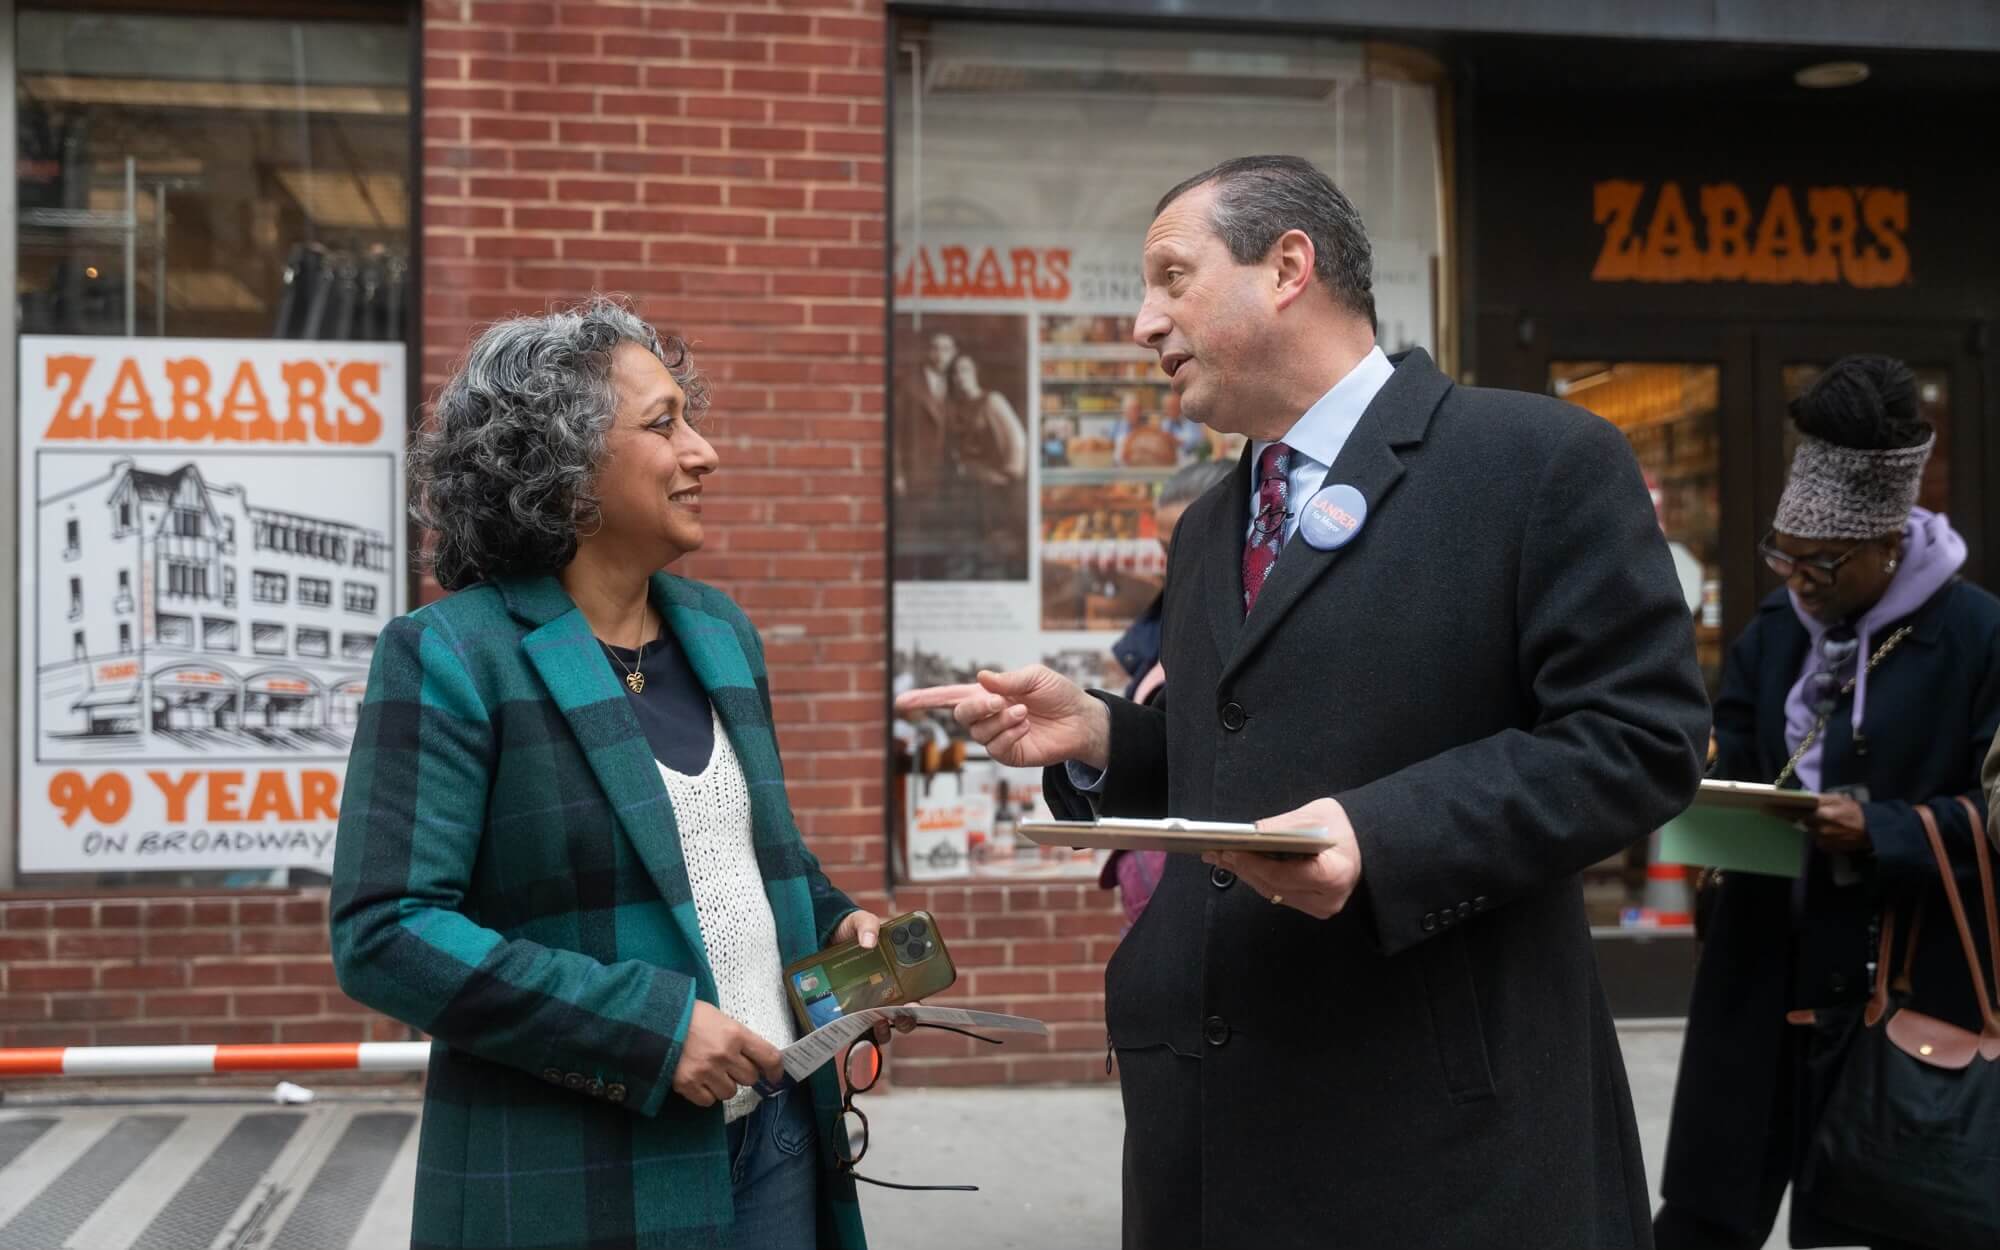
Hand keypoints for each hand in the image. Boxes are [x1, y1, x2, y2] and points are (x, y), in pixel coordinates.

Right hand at [672, 1001, 782, 1106]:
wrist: (655, 1020)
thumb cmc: (690, 1016)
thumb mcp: (720, 1019)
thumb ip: (738, 1038)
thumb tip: (755, 1059)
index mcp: (736, 1034)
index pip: (769, 1057)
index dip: (776, 1070)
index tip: (775, 1077)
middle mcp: (725, 1054)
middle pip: (750, 1078)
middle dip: (743, 1074)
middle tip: (730, 1066)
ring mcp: (706, 1071)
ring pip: (730, 1092)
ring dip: (724, 1085)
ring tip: (711, 1072)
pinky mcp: (688, 1084)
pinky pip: (708, 1101)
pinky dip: (705, 1094)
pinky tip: (698, 1080)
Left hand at [828, 911, 919, 1044]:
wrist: (821, 937)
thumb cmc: (848, 929)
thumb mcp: (859, 921)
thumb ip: (867, 925)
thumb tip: (869, 941)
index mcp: (897, 967)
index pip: (917, 987)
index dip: (920, 996)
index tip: (916, 1001)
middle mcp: (887, 987)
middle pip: (905, 1011)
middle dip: (907, 1018)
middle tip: (901, 1015)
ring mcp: (868, 1000)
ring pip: (884, 1023)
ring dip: (886, 1029)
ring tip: (878, 1024)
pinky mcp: (849, 1008)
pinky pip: (858, 1026)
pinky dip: (860, 1032)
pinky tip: (855, 1028)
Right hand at [892, 666, 1111, 769]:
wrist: (1080, 720)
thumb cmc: (1058, 694)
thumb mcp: (1035, 676)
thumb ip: (1008, 679)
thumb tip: (982, 678)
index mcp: (986, 694)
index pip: (948, 697)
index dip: (924, 699)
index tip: (901, 702)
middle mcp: (986, 716)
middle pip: (960, 715)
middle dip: (977, 708)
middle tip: (1002, 701)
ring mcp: (996, 737)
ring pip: (979, 733)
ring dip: (1001, 720)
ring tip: (1024, 713)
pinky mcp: (1008, 755)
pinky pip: (996, 748)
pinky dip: (1011, 735)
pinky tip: (1026, 727)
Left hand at [1203, 797, 1362, 919]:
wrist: (1366, 842)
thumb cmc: (1343, 826)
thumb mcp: (1317, 816)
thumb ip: (1284, 826)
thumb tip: (1250, 832)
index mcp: (1334, 874)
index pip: (1283, 873)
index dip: (1253, 863)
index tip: (1229, 850)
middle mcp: (1328, 899)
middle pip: (1274, 885)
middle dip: (1242, 867)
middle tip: (1215, 852)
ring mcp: (1321, 908)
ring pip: (1272, 892)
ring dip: (1246, 873)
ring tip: (1220, 856)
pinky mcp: (1313, 907)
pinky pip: (1279, 893)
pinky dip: (1258, 877)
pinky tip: (1240, 864)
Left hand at [1801, 794, 1869, 854]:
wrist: (1871, 830)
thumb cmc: (1855, 812)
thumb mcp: (1840, 799)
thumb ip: (1822, 799)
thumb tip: (1806, 798)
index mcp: (1822, 815)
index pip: (1803, 814)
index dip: (1806, 812)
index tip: (1809, 810)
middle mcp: (1820, 829)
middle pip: (1807, 824)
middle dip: (1812, 820)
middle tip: (1823, 817)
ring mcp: (1823, 840)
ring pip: (1812, 833)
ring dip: (1817, 829)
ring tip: (1831, 825)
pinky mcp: (1828, 848)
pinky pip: (1819, 841)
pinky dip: (1823, 838)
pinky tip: (1833, 834)